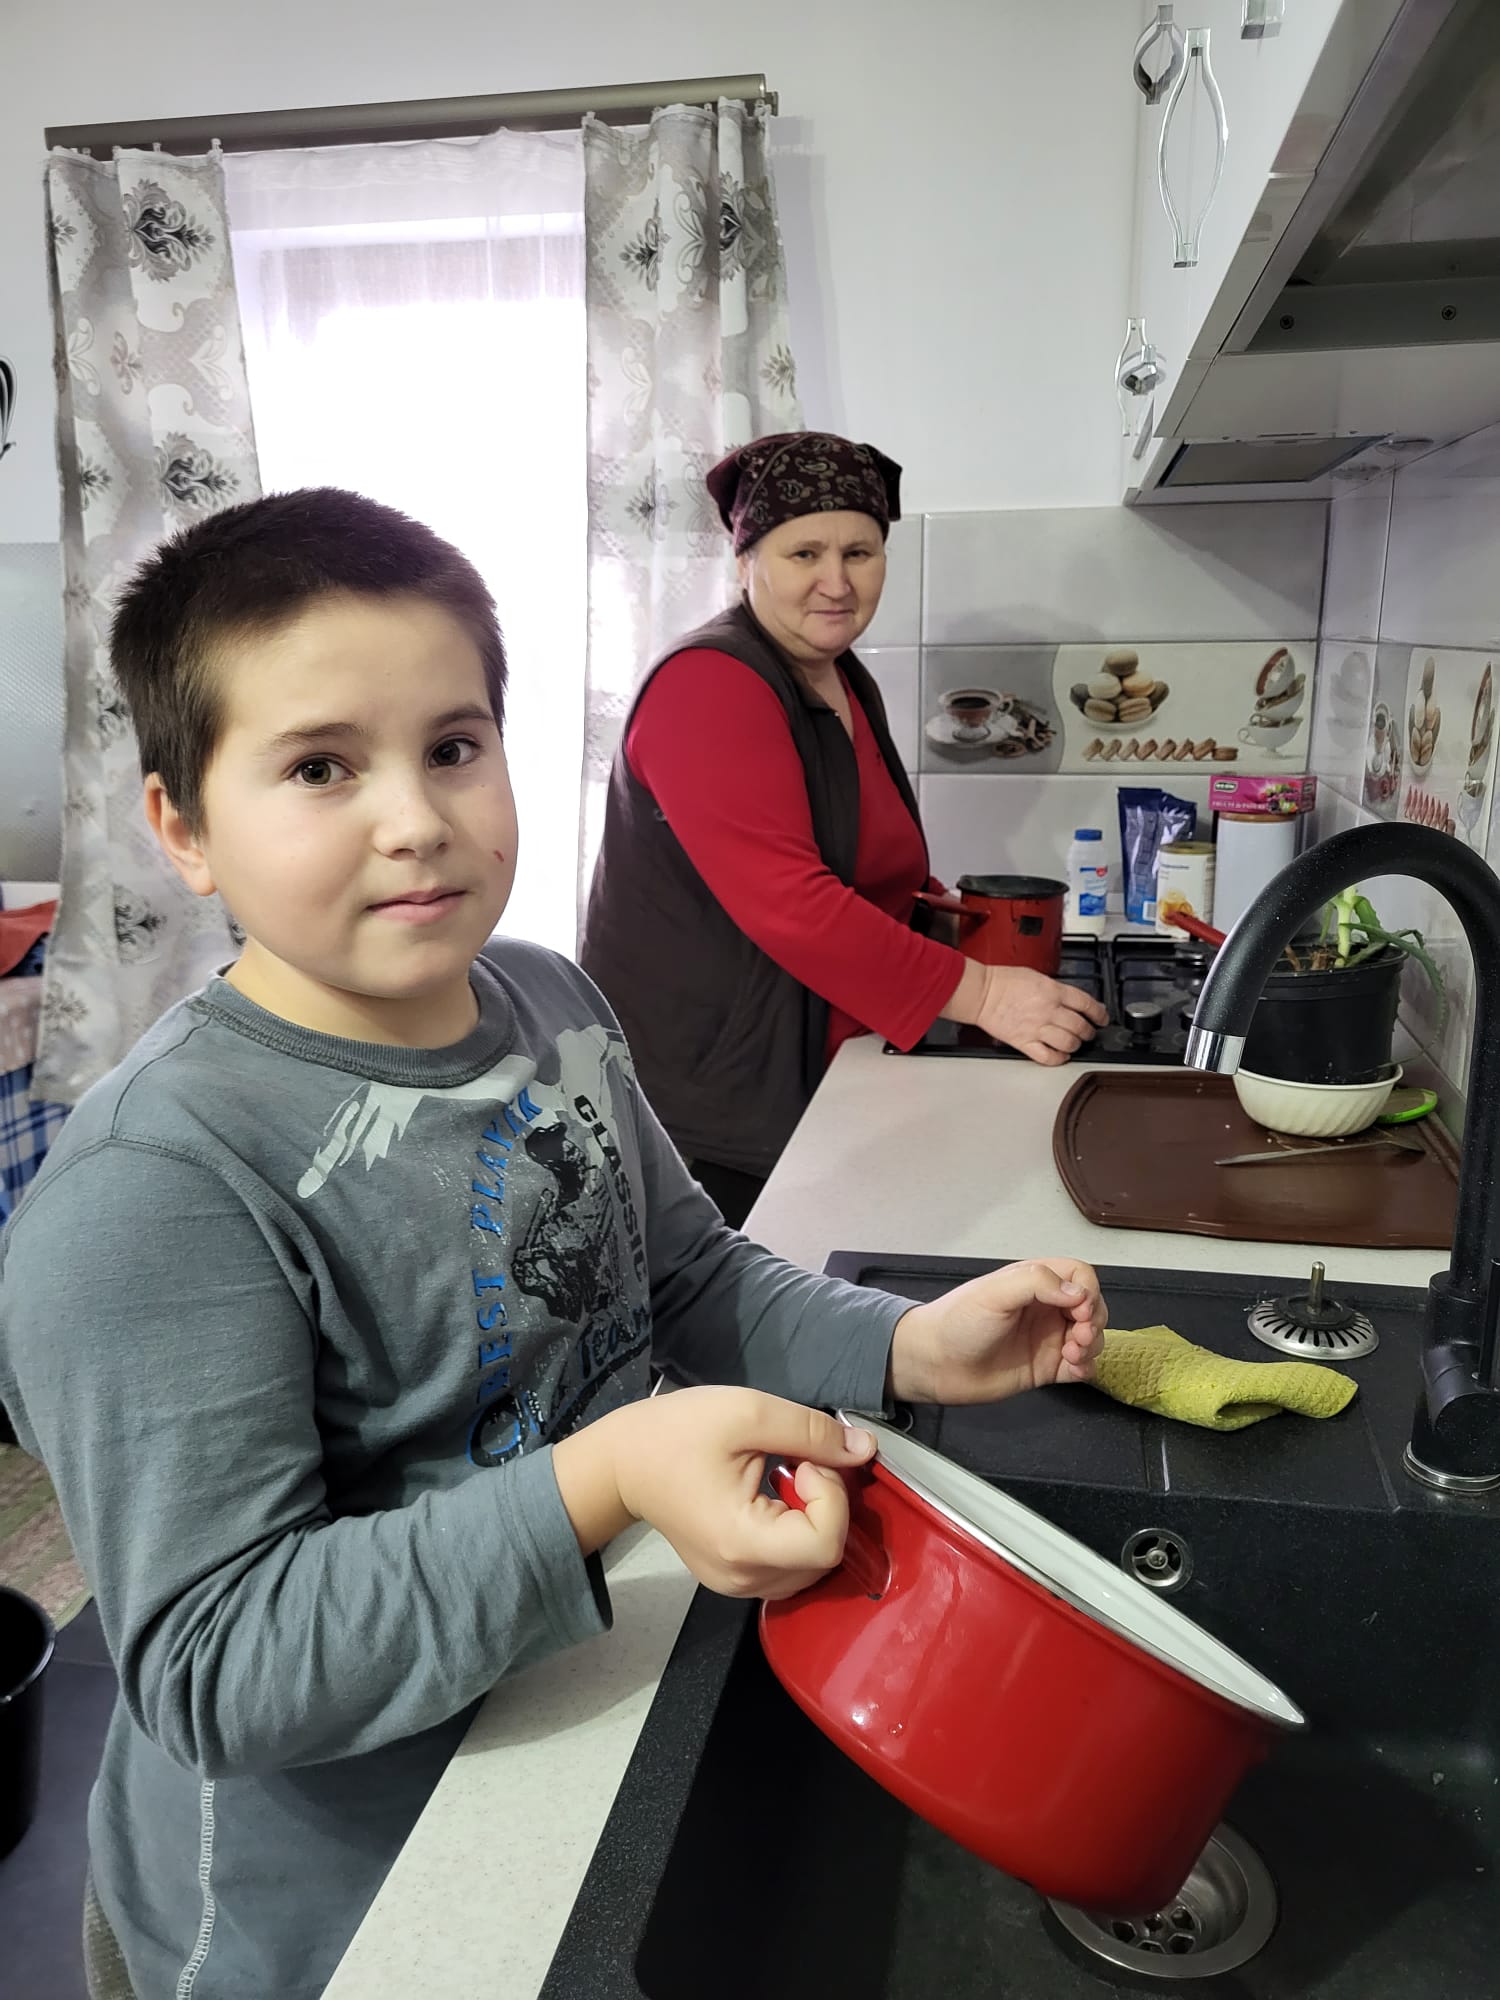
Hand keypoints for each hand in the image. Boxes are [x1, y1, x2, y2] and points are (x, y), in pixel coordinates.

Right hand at [553, 1386, 874, 1599]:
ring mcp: (736, 1586)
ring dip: (816, 1519)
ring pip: (812, 1566)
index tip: (804, 1462)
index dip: (832, 1497)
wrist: (621, 1462)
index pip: (827, 1544)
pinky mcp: (734, 1579)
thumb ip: (812, 1432)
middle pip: (825, 1558)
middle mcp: (742, 1579)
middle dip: (827, 1505)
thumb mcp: (747, 1413)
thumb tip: (865, 1450)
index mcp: (742, 1544)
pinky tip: (776, 1498)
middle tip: (798, 1462)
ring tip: (786, 1477)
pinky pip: (790, 1566)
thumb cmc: (676, 1433)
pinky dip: (798, 1533)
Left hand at [887, 1258, 1105, 1406]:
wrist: (934, 1364)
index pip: (1080, 1276)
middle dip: (1094, 1321)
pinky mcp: (1047, 1368)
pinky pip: (1081, 1366)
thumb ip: (1038, 1282)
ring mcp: (1048, 1338)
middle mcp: (1046, 1308)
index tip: (1080, 1311)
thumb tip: (1079, 1293)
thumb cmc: (958, 1322)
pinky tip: (1074, 1370)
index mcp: (1035, 1282)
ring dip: (1092, 1345)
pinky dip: (1086, 1367)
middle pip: (1092, 1307)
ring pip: (1091, 1337)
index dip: (1088, 1292)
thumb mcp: (995, 1292)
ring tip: (1072, 1355)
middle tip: (1079, 1337)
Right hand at [975, 965, 1108, 1064]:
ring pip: (1069, 1043)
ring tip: (1074, 1043)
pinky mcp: (1025, 1042)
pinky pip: (1048, 1057)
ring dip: (1076, 1045)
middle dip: (1089, 1031)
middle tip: (1089, 1032)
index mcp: (1053, 991)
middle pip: (1081, 1026)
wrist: (982, 994)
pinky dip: (1059, 1058)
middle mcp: (1048, 1011)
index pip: (1087, 1004)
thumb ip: (1056, 989)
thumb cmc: (1004, 982)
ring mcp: (1037, 1028)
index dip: (1099, 1013)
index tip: (1102, 1018)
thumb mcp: (1037, 976)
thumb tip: (1071, 1000)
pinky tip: (1060, 1054)